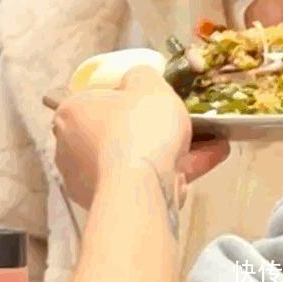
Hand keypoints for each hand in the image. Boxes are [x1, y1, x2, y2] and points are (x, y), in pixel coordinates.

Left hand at [53, 66, 228, 208]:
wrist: (142, 188)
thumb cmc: (137, 126)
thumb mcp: (147, 82)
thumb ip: (140, 75)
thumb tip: (135, 81)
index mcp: (70, 114)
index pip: (93, 99)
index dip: (122, 96)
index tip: (147, 98)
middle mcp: (70, 149)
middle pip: (115, 131)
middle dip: (150, 127)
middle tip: (177, 118)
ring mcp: (88, 182)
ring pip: (135, 159)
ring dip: (171, 150)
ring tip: (209, 138)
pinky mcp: (114, 206)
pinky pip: (147, 180)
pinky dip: (177, 170)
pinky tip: (213, 155)